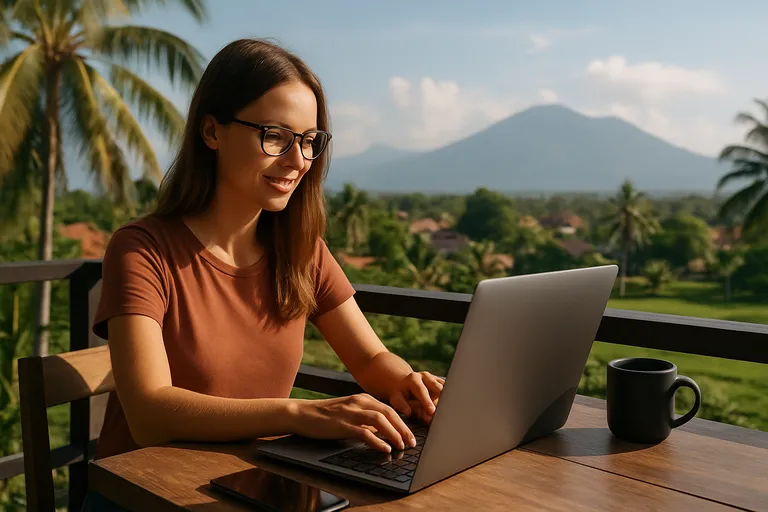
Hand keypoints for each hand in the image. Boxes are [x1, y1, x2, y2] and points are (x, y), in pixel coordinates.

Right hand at [292, 394, 416, 452]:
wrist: (302, 413)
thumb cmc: (325, 416)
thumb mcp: (349, 413)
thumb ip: (365, 419)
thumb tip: (383, 432)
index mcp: (362, 399)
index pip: (389, 409)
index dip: (403, 422)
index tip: (411, 435)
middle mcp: (359, 402)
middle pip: (389, 413)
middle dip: (403, 428)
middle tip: (412, 442)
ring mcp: (350, 412)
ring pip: (380, 420)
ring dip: (394, 433)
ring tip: (402, 446)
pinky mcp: (342, 424)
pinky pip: (364, 432)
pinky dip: (377, 441)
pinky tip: (385, 449)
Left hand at [388, 371, 444, 423]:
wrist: (406, 385)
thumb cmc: (400, 394)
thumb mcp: (396, 398)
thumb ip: (401, 405)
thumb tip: (408, 412)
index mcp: (413, 379)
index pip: (421, 390)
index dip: (427, 401)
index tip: (432, 411)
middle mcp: (425, 376)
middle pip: (437, 389)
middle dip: (440, 402)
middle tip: (440, 415)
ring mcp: (435, 378)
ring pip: (445, 391)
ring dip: (445, 403)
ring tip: (443, 414)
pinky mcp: (441, 383)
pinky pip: (448, 392)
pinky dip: (448, 401)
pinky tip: (447, 409)